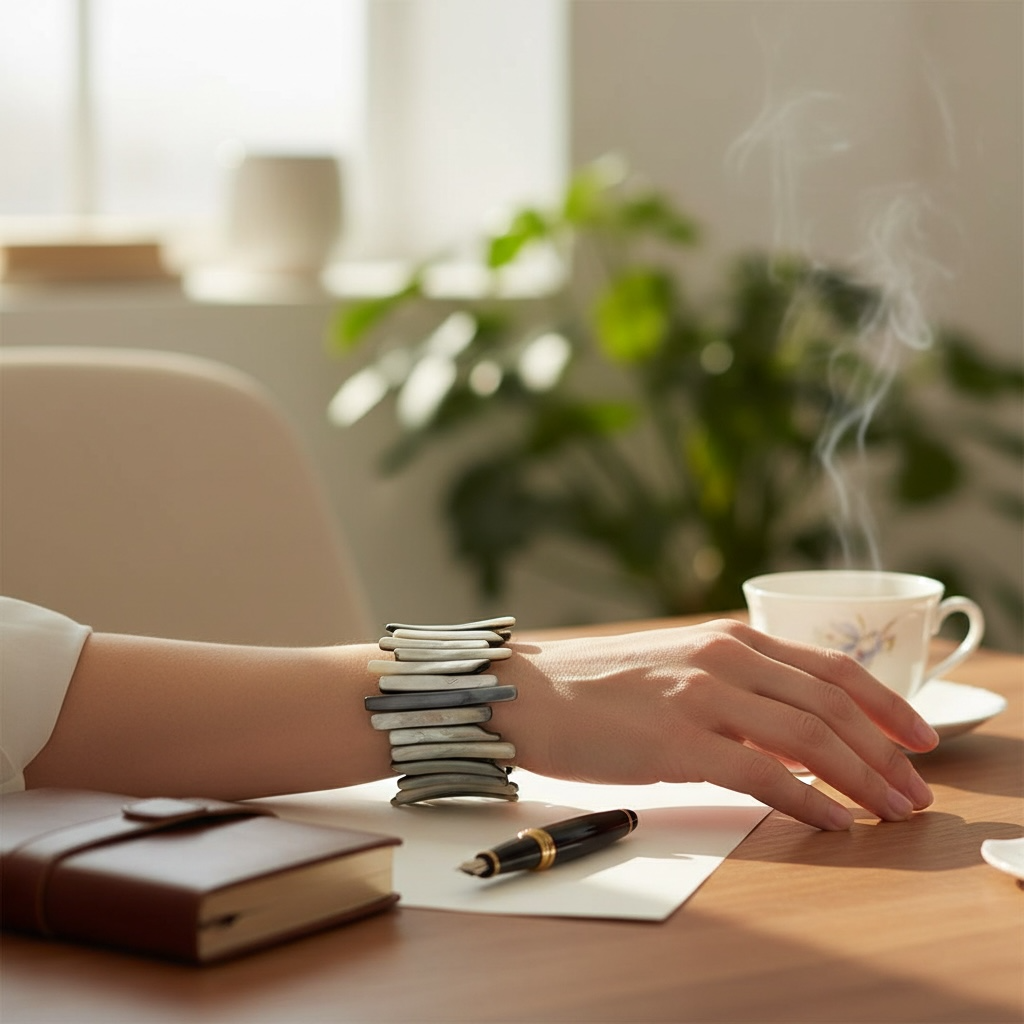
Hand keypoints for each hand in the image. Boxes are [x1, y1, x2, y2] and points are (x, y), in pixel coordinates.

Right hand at [500, 618, 938, 830]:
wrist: (531, 693)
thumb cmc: (599, 687)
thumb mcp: (678, 667)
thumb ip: (736, 686)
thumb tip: (794, 732)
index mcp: (728, 637)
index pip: (829, 666)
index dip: (886, 702)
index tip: (920, 735)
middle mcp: (724, 657)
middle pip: (832, 703)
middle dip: (887, 749)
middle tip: (917, 788)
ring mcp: (702, 697)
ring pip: (809, 737)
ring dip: (862, 777)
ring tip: (891, 809)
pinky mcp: (678, 742)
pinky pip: (763, 774)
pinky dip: (807, 801)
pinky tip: (832, 821)